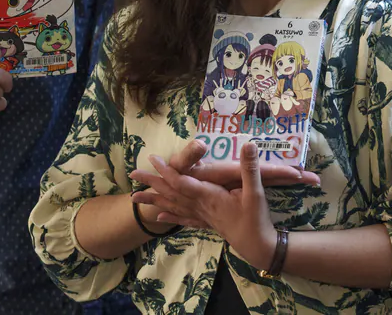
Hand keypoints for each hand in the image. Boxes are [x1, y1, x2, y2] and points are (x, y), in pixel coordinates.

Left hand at [144, 141, 278, 269]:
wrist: (257, 246)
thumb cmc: (255, 219)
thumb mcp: (255, 192)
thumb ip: (250, 169)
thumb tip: (249, 144)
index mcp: (209, 196)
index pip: (181, 182)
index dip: (167, 170)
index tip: (153, 159)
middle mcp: (200, 206)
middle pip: (171, 193)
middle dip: (153, 182)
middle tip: (133, 173)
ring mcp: (202, 216)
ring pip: (173, 207)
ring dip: (155, 200)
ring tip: (134, 198)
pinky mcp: (207, 223)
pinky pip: (184, 219)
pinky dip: (171, 217)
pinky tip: (160, 218)